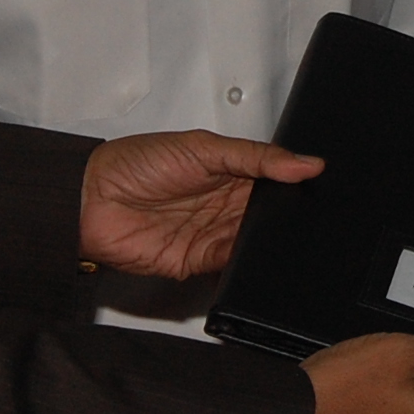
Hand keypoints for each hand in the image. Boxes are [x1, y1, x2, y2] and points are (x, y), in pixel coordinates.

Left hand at [78, 130, 322, 278]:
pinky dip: (245, 265)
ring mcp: (213, 233)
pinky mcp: (199, 261)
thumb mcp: (204, 147)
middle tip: (311, 215)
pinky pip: (231, 266)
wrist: (92, 199)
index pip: (275, 180)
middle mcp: (225, 203)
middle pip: (269, 215)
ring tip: (287, 236)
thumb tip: (306, 163)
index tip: (321, 185)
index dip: (296, 184)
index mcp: (230, 170)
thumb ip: (257, 157)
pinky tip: (257, 256)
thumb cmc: (136, 162)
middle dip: (287, 217)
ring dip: (268, 242)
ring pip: (255, 243)